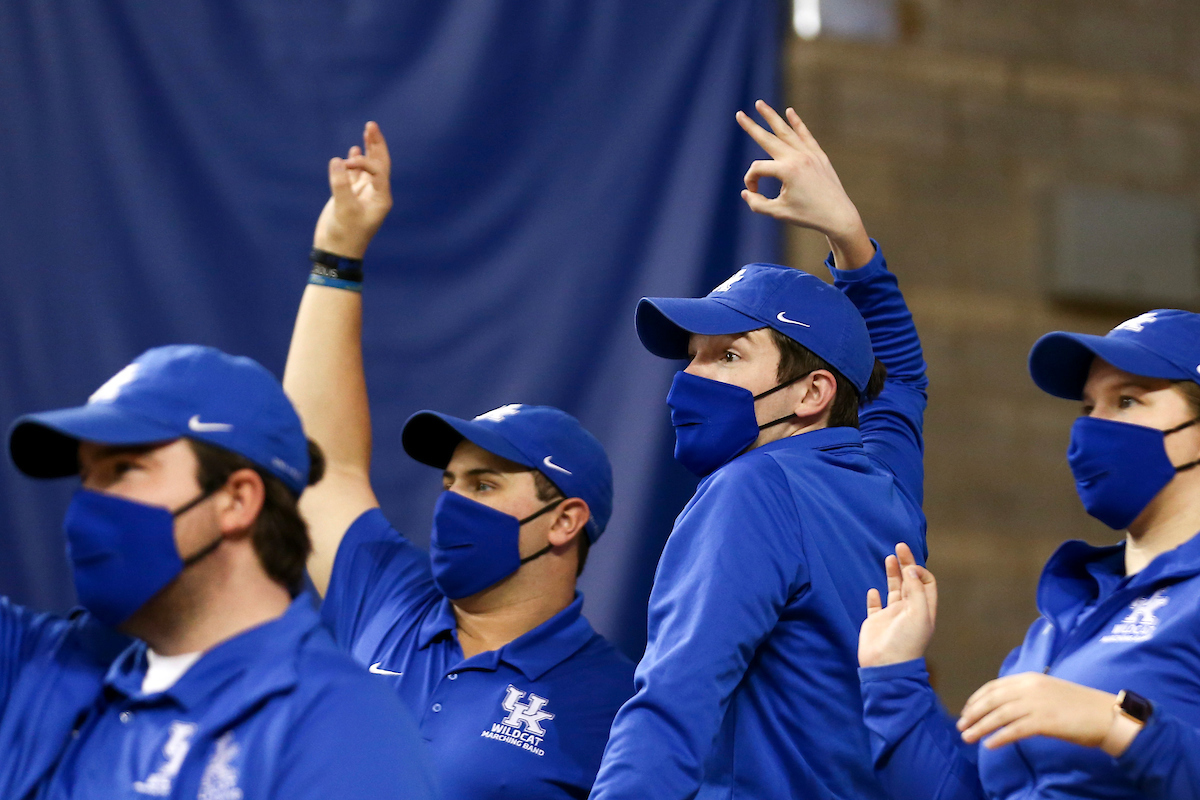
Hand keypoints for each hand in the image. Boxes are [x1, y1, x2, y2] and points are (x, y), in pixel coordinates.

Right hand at [313, 121, 392, 258]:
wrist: (336, 252)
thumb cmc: (344, 234)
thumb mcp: (343, 210)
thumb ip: (340, 185)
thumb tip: (337, 162)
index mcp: (381, 198)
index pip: (378, 170)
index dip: (364, 161)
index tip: (346, 163)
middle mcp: (375, 194)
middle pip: (379, 163)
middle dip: (375, 144)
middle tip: (371, 125)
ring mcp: (363, 194)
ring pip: (367, 167)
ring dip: (366, 149)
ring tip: (368, 130)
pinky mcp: (350, 196)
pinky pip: (355, 175)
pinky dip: (354, 162)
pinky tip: (352, 150)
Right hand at [736, 100, 873, 269]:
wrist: (838, 216)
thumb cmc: (807, 216)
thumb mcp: (778, 213)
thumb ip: (757, 204)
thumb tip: (746, 192)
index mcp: (786, 171)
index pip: (757, 169)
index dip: (751, 181)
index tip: (754, 194)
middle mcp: (797, 158)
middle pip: (768, 138)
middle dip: (752, 126)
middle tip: (739, 114)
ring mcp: (809, 154)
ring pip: (786, 131)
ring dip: (772, 117)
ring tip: (760, 104)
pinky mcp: (819, 156)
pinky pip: (806, 135)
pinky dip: (797, 123)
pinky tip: (789, 112)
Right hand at [858, 543, 936, 667]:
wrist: (886, 667)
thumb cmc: (906, 643)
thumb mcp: (919, 614)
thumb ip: (916, 590)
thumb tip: (911, 569)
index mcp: (923, 609)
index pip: (926, 583)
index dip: (920, 570)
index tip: (909, 566)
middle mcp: (909, 611)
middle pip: (910, 582)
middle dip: (906, 563)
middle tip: (900, 546)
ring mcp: (892, 616)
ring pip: (894, 590)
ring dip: (893, 573)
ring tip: (890, 558)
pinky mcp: (876, 623)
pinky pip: (875, 606)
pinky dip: (874, 597)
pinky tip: (874, 590)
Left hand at [958, 673, 1118, 751]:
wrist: (1106, 714)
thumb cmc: (1078, 705)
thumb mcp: (1048, 691)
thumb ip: (1026, 694)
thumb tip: (1004, 706)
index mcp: (1029, 678)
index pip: (994, 686)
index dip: (976, 699)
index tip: (966, 710)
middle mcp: (1029, 687)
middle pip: (991, 700)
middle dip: (972, 713)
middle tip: (960, 726)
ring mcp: (1036, 704)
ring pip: (999, 715)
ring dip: (980, 727)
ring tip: (967, 737)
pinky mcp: (1044, 722)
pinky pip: (1014, 730)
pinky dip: (999, 737)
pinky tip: (989, 745)